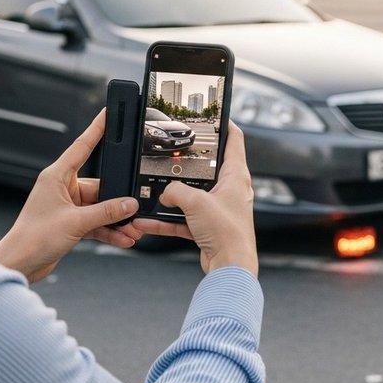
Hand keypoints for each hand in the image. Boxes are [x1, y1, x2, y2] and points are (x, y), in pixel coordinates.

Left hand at [0, 110, 142, 282]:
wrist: (20, 263)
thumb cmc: (33, 238)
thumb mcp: (76, 223)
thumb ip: (106, 212)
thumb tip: (129, 204)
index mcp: (57, 177)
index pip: (82, 147)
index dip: (97, 129)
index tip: (108, 114)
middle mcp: (62, 187)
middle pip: (100, 187)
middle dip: (118, 201)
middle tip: (135, 210)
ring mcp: (67, 205)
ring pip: (100, 207)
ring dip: (115, 220)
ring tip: (131, 231)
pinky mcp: (70, 222)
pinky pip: (96, 221)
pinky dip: (108, 230)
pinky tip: (122, 239)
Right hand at [131, 122, 258, 276]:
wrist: (230, 268)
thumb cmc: (226, 233)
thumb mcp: (195, 202)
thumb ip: (175, 192)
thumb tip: (164, 194)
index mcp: (236, 176)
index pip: (234, 139)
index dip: (224, 124)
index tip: (213, 115)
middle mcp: (230, 190)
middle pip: (208, 167)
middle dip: (187, 163)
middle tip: (171, 154)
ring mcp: (219, 209)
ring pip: (192, 196)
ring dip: (171, 197)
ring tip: (152, 193)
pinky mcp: (209, 227)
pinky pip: (184, 219)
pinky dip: (166, 220)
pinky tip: (147, 222)